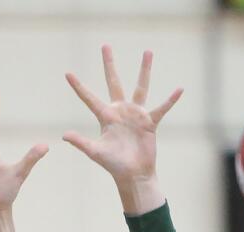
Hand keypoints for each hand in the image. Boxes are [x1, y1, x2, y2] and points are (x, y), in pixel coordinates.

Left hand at [64, 46, 181, 210]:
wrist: (133, 174)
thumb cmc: (113, 165)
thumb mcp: (96, 152)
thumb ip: (81, 142)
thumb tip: (64, 135)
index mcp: (105, 117)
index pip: (90, 99)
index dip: (79, 87)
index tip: (67, 74)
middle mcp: (120, 111)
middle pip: (114, 82)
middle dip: (109, 65)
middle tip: (105, 46)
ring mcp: (135, 115)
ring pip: (140, 87)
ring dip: (144, 70)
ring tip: (147, 52)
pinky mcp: (150, 122)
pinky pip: (161, 108)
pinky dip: (170, 100)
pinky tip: (179, 89)